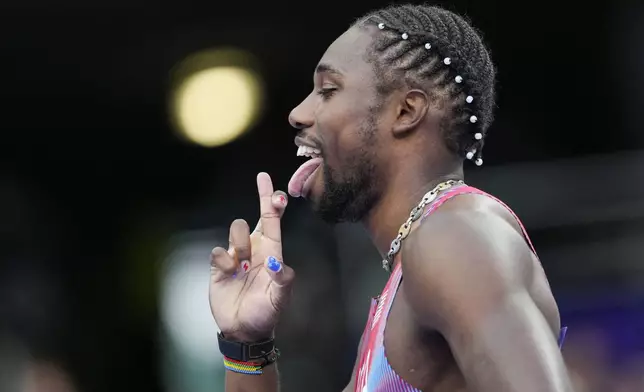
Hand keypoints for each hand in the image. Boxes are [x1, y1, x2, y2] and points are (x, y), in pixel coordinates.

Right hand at [209, 172, 295, 341]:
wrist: (243, 329)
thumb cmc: (266, 312)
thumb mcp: (280, 298)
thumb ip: (282, 279)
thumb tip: (275, 261)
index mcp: (272, 251)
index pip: (272, 219)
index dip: (271, 198)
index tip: (266, 179)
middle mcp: (254, 248)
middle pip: (253, 218)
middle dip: (260, 206)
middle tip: (271, 199)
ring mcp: (236, 256)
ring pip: (237, 229)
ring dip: (240, 244)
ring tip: (242, 267)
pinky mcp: (219, 266)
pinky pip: (218, 251)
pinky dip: (223, 260)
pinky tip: (228, 273)